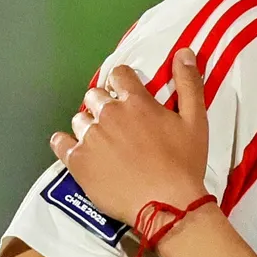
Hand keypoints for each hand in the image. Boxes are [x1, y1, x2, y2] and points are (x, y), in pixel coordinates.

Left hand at [50, 49, 210, 225]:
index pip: (119, 75)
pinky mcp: (77, 161)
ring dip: (90, 125)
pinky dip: (66, 142)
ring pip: (80, 119)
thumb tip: (184, 52)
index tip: (128, 96)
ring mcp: (90, 137)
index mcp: (136, 101)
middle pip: (95, 96)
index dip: (123, 83)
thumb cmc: (185, 162)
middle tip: (120, 124)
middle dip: (105, 104)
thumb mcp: (196, 121)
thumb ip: (189, 84)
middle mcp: (109, 114)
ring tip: (104, 141)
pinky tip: (76, 149)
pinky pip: (60, 143)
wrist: (167, 204)